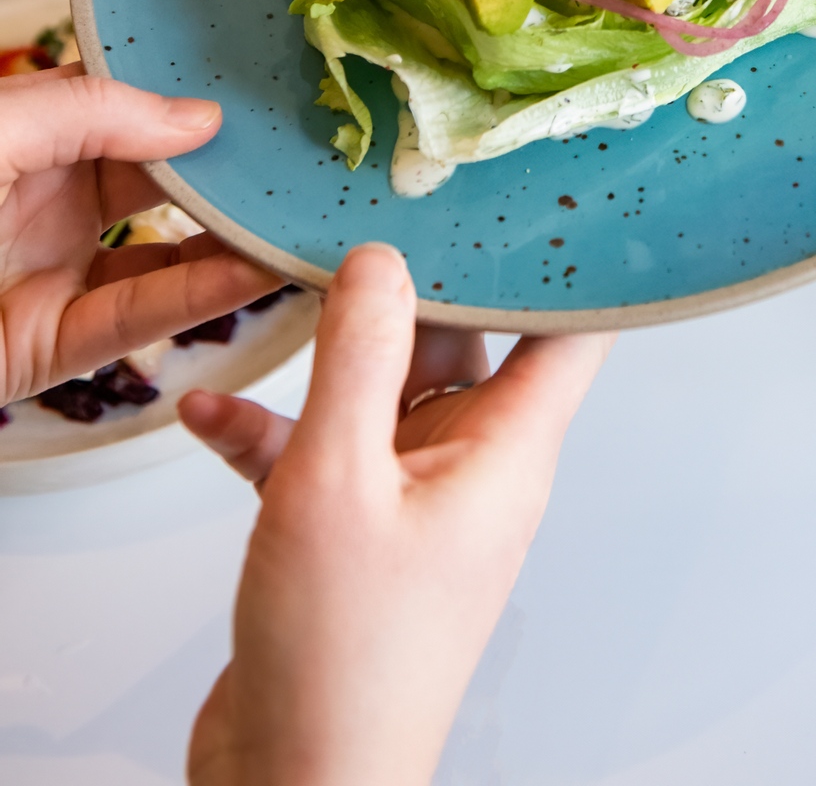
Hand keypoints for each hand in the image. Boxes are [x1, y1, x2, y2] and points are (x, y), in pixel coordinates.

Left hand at [0, 64, 279, 403]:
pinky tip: (254, 270)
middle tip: (310, 151)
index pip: (129, 103)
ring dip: (234, 235)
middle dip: (232, 166)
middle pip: (160, 178)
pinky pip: (136, 318)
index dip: (195, 93)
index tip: (267, 84)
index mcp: (24, 134)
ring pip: (164, 252)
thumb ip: (89, 111)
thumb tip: (197, 117)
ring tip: (305, 212)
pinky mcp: (45, 347)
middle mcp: (43, 198)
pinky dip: (200, 296)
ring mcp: (47, 272)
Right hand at [182, 241, 611, 785]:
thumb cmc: (343, 660)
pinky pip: (327, 454)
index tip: (538, 186)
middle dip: (418, 285)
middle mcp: (475, 470)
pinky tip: (213, 411)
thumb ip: (359, 358)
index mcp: (508, 452)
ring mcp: (418, 504)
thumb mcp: (338, 479)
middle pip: (468, 344)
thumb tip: (382, 259)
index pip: (572, 331)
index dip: (566, 258)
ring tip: (283, 290)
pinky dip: (276, 428)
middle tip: (378, 212)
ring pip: (387, 393)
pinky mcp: (359, 537)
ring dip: (334, 355)